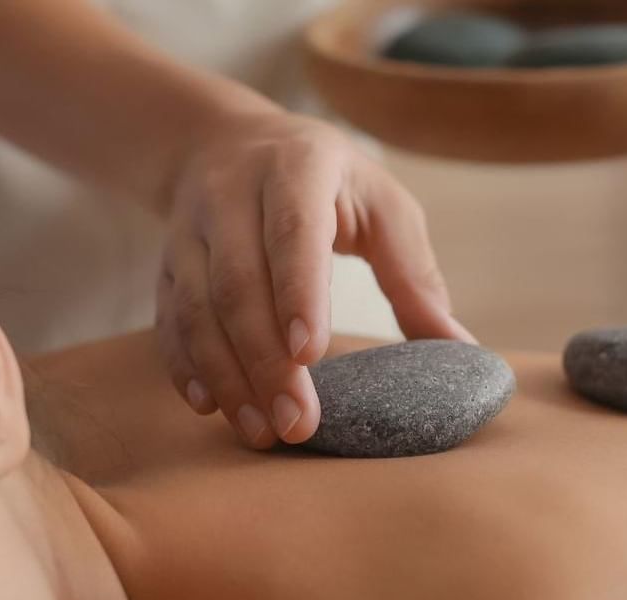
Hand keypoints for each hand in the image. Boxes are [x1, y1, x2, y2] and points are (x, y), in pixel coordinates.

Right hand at [154, 110, 473, 447]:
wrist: (226, 141)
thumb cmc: (328, 182)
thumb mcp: (382, 206)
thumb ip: (414, 275)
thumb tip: (459, 348)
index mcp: (297, 170)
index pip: (291, 232)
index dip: (297, 292)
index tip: (310, 354)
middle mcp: (232, 194)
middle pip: (238, 282)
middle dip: (265, 360)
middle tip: (297, 423)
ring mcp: (191, 230)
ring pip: (198, 307)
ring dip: (227, 374)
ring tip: (262, 431)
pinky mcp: (167, 263)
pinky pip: (169, 318)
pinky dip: (186, 365)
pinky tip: (211, 406)